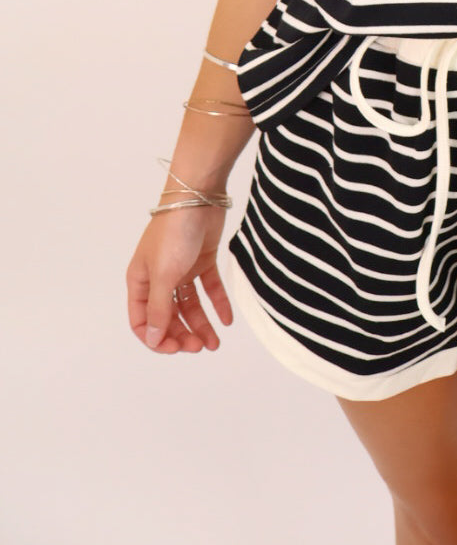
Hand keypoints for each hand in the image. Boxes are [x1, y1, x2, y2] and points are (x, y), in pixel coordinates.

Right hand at [126, 207, 233, 353]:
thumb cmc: (174, 233)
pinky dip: (217, 304)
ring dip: (201, 325)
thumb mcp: (164, 275)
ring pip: (189, 306)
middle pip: (168, 316)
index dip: (156, 338)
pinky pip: (208, 288)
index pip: (142, 320)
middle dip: (182, 334)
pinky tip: (227, 320)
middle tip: (200, 347)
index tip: (175, 348)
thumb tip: (154, 339)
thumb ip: (159, 309)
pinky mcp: (202, 260)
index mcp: (141, 281)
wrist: (199, 196)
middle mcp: (159, 278)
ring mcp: (181, 269)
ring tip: (215, 343)